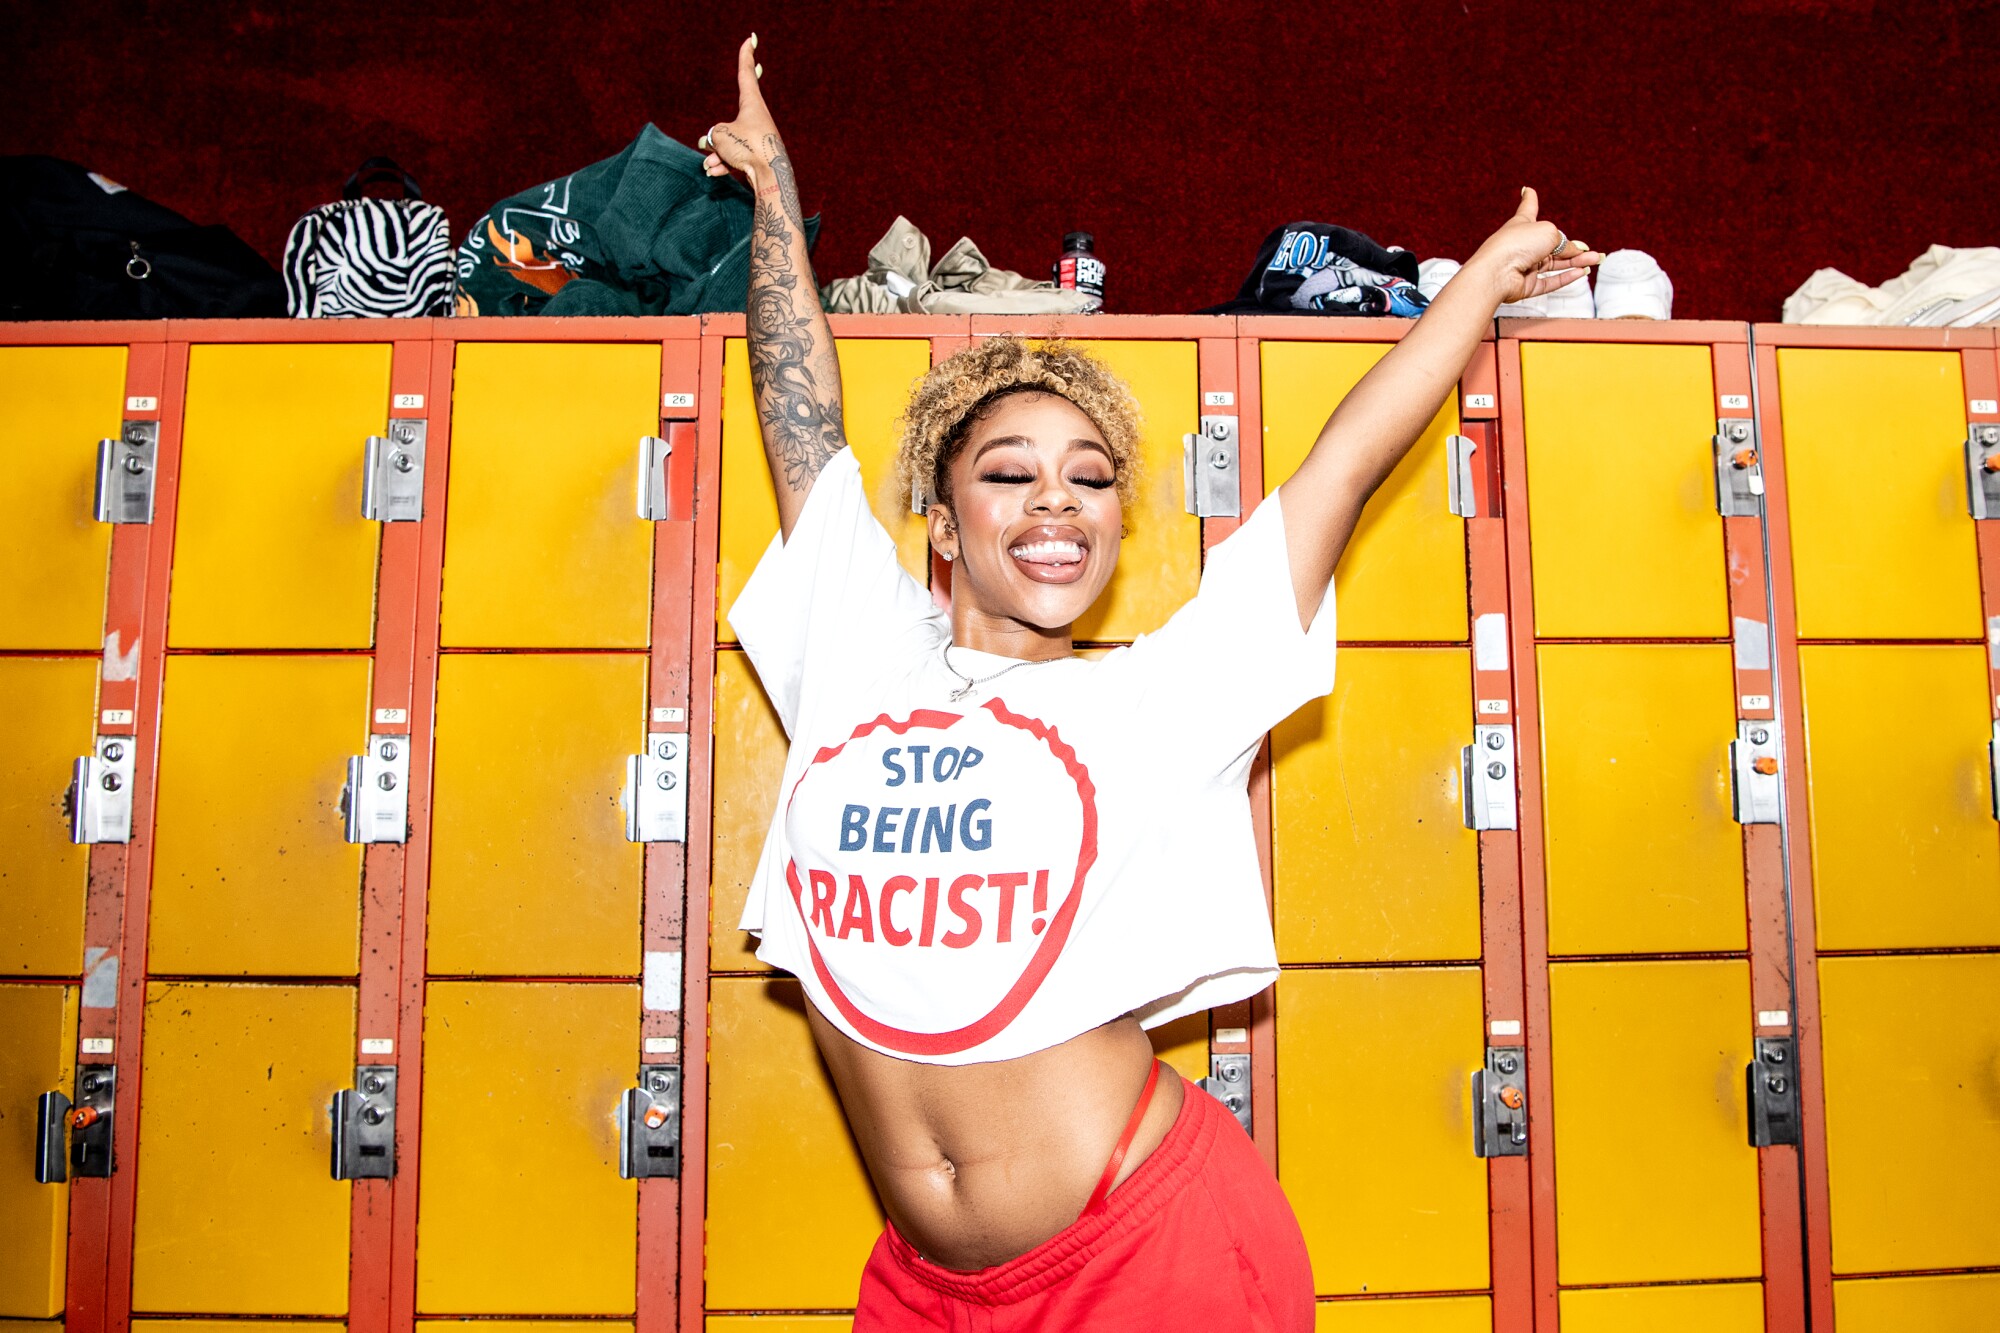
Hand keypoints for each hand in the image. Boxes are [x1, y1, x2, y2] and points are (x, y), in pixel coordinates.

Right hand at [699, 35, 779, 180]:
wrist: (769, 177)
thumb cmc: (748, 148)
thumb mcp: (721, 136)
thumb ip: (712, 135)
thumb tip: (710, 143)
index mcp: (752, 103)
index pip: (746, 74)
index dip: (746, 56)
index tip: (750, 39)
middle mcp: (757, 118)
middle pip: (735, 110)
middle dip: (724, 123)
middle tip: (747, 82)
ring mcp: (757, 137)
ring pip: (731, 140)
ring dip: (717, 154)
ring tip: (711, 165)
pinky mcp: (756, 156)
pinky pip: (735, 156)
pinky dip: (724, 164)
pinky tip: (715, 172)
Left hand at [1466, 188, 1602, 304]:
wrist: (1496, 272)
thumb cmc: (1515, 245)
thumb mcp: (1548, 232)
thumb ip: (1564, 242)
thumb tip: (1574, 253)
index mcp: (1522, 224)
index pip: (1528, 208)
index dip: (1530, 199)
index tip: (1528, 190)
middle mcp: (1522, 244)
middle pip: (1551, 245)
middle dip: (1573, 249)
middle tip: (1593, 253)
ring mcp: (1523, 265)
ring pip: (1554, 265)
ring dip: (1575, 263)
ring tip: (1594, 261)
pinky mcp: (1525, 285)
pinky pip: (1548, 282)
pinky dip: (1565, 278)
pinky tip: (1580, 272)